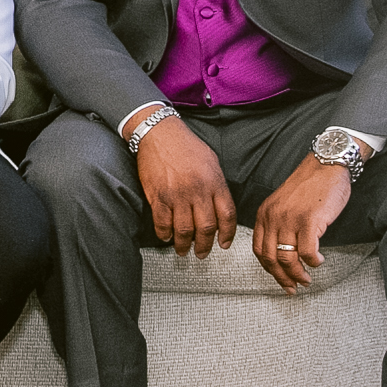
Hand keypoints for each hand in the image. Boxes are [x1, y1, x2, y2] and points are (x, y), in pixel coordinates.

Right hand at [134, 114, 236, 256]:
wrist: (159, 132)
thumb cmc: (185, 145)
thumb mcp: (211, 162)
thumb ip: (217, 185)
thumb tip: (220, 207)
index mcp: (214, 182)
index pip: (227, 216)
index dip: (227, 234)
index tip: (224, 244)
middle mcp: (198, 191)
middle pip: (206, 228)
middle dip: (205, 245)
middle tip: (202, 253)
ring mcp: (177, 195)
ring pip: (184, 230)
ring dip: (184, 245)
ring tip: (183, 250)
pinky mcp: (158, 196)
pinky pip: (162, 223)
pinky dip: (165, 234)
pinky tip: (166, 237)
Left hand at [254, 151, 356, 292]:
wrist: (326, 164)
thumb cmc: (310, 185)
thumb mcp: (283, 203)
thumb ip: (278, 224)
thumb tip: (282, 253)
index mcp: (265, 214)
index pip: (259, 250)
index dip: (269, 270)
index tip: (279, 280)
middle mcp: (274, 217)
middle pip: (271, 259)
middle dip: (282, 278)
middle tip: (293, 288)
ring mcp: (290, 219)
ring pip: (288, 259)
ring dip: (298, 274)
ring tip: (307, 280)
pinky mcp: (309, 220)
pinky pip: (307, 251)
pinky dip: (313, 261)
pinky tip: (319, 261)